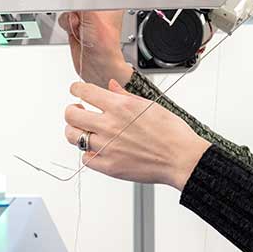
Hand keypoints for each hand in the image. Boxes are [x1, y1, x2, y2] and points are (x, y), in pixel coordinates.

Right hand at [55, 0, 132, 86]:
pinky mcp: (75, 23)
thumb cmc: (105, 45)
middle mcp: (97, 4)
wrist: (96, 67)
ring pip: (68, 1)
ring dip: (70, 13)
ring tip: (78, 24)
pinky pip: (64, 15)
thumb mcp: (92, 16)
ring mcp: (85, 14)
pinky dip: (66, 23)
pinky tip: (75, 31)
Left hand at [63, 80, 209, 190]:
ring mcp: (107, 147)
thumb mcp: (149, 105)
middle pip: (71, 115)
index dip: (76, 89)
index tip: (75, 91)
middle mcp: (110, 125)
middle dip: (71, 110)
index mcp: (120, 107)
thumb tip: (111, 86)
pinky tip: (97, 149)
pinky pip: (85, 158)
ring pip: (73, 136)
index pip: (84, 91)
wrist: (181, 158)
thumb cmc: (171, 133)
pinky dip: (88, 153)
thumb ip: (124, 95)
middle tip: (77, 111)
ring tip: (83, 131)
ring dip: (75, 131)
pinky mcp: (109, 166)